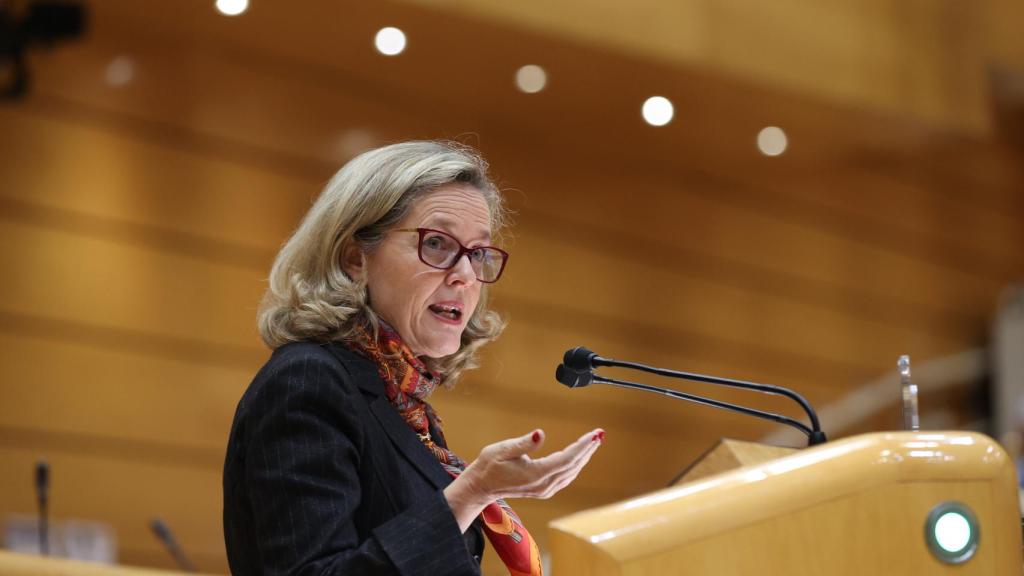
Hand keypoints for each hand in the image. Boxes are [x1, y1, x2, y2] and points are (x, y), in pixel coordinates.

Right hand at [444, 428, 603, 531]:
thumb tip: (540, 433)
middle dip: (587, 449)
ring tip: (593, 442)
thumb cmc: (489, 465)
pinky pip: (566, 477)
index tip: (594, 435)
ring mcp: (544, 490)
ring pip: (571, 473)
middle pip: (572, 466)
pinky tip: (580, 457)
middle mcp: (543, 485)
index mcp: (535, 474)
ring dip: (584, 457)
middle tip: (599, 434)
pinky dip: (575, 465)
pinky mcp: (543, 490)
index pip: (566, 459)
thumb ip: (524, 443)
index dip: (582, 446)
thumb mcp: (503, 450)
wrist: (481, 486)